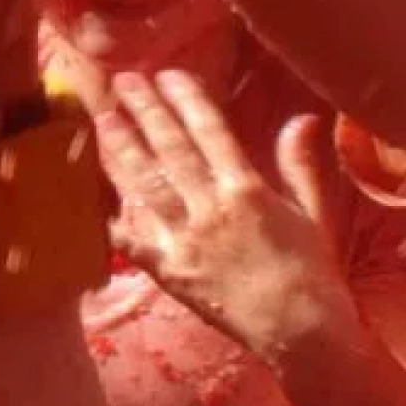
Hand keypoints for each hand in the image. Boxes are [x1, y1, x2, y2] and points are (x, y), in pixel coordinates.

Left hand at [93, 70, 363, 359]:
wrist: (300, 331)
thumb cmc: (313, 273)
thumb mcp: (314, 212)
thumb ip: (300, 165)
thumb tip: (302, 119)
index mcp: (247, 189)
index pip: (210, 131)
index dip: (186, 99)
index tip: (166, 74)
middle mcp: (211, 208)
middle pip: (170, 149)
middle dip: (145, 111)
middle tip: (122, 81)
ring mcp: (185, 240)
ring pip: (144, 185)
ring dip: (121, 149)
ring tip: (102, 119)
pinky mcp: (169, 271)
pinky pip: (131, 240)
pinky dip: (110, 217)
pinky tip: (91, 195)